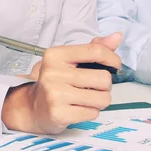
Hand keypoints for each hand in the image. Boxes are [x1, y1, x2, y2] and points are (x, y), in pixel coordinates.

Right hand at [2, 33, 121, 133]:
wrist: (32, 107)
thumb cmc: (56, 81)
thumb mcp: (71, 60)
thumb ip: (94, 48)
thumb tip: (118, 36)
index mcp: (56, 55)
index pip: (95, 51)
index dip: (112, 58)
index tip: (115, 65)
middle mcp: (54, 73)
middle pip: (103, 78)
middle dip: (105, 86)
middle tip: (93, 87)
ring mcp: (55, 94)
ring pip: (102, 98)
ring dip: (100, 100)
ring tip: (87, 98)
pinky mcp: (59, 114)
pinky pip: (92, 113)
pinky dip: (91, 112)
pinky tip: (79, 108)